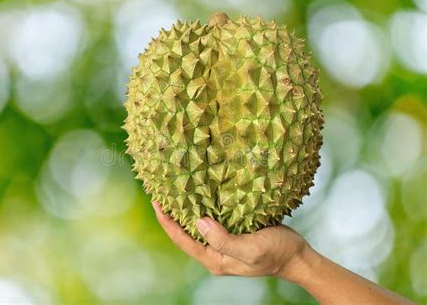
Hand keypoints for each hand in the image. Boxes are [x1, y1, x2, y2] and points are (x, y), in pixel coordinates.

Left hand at [152, 201, 308, 279]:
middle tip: (161, 194)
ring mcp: (222, 245)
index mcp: (215, 259)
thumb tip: (198, 222)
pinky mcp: (231, 235)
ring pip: (197, 228)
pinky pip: (211, 223)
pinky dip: (202, 210)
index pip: (183, 240)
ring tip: (175, 193)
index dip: (167, 223)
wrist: (296, 257)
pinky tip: (200, 197)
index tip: (156, 203)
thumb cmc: (276, 253)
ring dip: (185, 212)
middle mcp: (215, 254)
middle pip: (185, 235)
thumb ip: (223, 240)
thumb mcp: (251, 249)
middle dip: (172, 216)